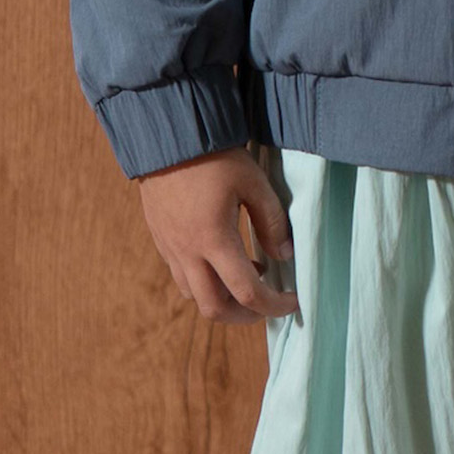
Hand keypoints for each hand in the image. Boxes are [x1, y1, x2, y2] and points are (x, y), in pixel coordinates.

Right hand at [136, 145, 299, 323]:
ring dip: (222, 298)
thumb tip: (283, 254)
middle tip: (266, 303)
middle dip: (244, 315)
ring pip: (194, 295)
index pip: (247, 293)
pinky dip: (204, 282)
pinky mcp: (161, 239)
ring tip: (245, 276)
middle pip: (214, 309)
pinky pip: (181, 276)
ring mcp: (170, 248)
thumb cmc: (214, 156)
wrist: (166, 138)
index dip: (274, 305)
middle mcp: (188, 252)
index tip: (293, 301)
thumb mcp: (253, 182)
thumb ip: (271, 221)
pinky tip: (219, 260)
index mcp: (214, 240)